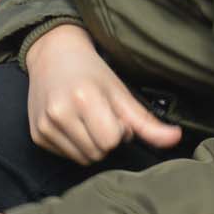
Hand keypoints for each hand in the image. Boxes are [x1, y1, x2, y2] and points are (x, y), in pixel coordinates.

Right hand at [24, 24, 181, 163]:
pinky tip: (72, 123)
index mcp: (84, 98)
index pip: (112, 140)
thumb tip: (176, 139)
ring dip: (91, 144)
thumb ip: (147, 121)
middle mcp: (60, 113)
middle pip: (98, 152)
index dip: (119, 130)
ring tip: (86, 120)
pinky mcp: (37, 135)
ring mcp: (45, 126)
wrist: (52, 54)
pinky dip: (74, 144)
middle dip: (105, 139)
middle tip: (100, 115)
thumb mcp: (120, 92)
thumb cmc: (90, 71)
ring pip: (83, 158)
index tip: (113, 114)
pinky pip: (67, 155)